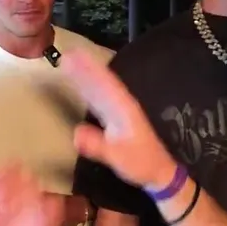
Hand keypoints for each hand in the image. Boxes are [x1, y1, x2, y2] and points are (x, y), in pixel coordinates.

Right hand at [60, 51, 175, 190]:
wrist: (158, 171)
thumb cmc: (141, 163)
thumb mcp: (118, 157)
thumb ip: (98, 146)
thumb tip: (75, 133)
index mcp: (124, 109)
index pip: (105, 85)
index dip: (91, 70)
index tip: (76, 57)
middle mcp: (122, 105)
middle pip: (102, 81)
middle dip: (85, 67)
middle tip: (68, 54)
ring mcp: (119, 110)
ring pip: (100, 88)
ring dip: (86, 75)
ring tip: (70, 61)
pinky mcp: (116, 117)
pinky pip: (100, 98)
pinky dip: (90, 89)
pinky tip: (80, 84)